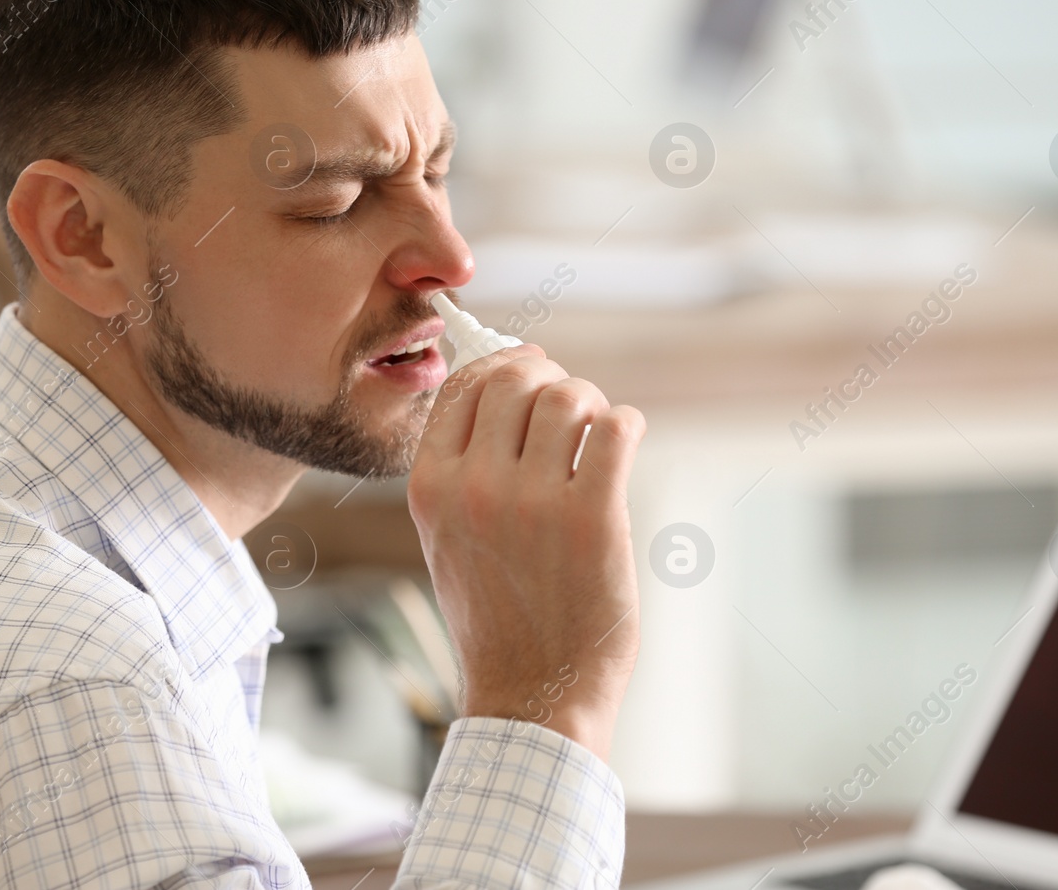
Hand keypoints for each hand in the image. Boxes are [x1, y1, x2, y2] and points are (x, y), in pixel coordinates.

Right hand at [407, 343, 646, 761]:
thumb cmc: (497, 614)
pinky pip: (616, 428)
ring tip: (598, 434)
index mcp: (431, 488)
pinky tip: (623, 442)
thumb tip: (508, 384)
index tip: (530, 369)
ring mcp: (533, 502)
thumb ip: (464, 467)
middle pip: (515, 380)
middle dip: (550, 380)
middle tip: (572, 407)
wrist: (532, 692)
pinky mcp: (592, 518)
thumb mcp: (449, 537)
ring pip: (568, 396)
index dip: (503, 364)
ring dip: (591, 402)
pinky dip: (626, 423)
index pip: (462, 385)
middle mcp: (475, 488)